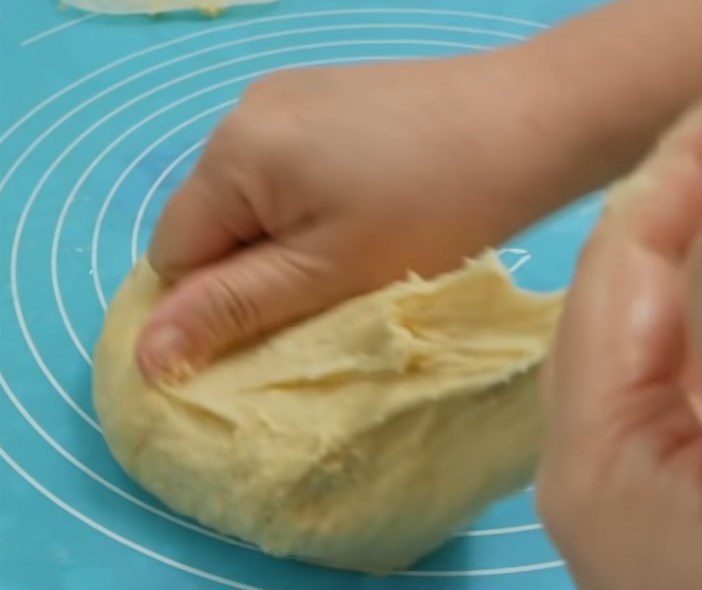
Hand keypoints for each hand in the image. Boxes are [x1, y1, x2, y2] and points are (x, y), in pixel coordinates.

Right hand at [136, 55, 542, 378]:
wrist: (531, 126)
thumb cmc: (432, 212)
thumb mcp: (324, 276)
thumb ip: (232, 310)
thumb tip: (146, 356)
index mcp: (232, 153)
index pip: (172, 254)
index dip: (212, 305)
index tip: (278, 325)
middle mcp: (245, 110)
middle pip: (209, 223)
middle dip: (252, 271)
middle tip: (324, 293)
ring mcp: (288, 96)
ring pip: (252, 200)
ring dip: (282, 242)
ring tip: (350, 254)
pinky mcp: (328, 96)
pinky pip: (288, 171)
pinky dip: (309, 207)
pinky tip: (363, 212)